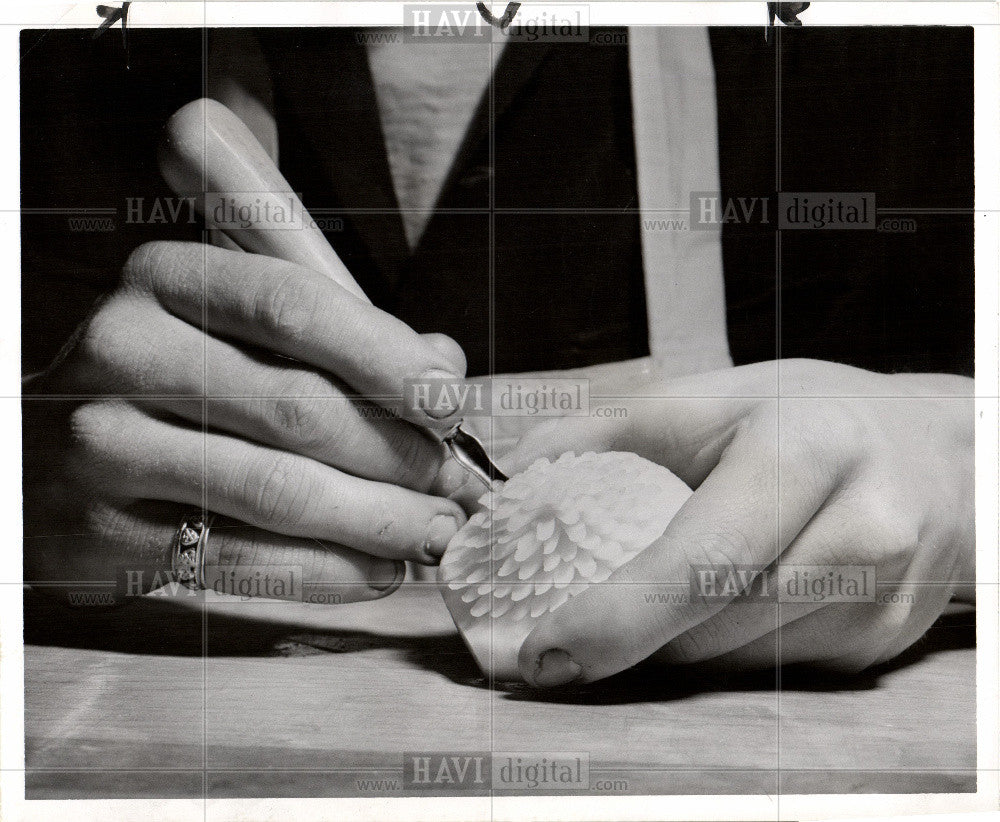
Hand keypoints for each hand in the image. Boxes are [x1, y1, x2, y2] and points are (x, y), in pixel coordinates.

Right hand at [24, 241, 474, 604]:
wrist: (43, 450)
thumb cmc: (175, 383)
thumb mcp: (242, 329)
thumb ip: (341, 334)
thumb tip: (440, 369)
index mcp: (167, 279)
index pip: (295, 306)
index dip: (387, 357)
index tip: (449, 403)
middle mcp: (124, 350)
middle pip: (297, 407)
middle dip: (397, 455)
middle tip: (450, 483)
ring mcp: (103, 444)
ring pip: (276, 491)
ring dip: (376, 520)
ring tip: (430, 532)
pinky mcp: (99, 532)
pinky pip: (236, 561)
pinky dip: (324, 572)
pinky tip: (374, 570)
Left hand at [501, 359, 973, 685]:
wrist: (940, 451)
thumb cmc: (810, 416)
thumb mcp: (710, 399)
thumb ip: (603, 433)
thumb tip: (515, 482)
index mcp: (804, 452)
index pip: (701, 560)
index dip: (614, 619)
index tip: (543, 652)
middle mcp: (862, 529)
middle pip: (713, 627)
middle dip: (629, 638)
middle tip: (568, 628)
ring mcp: (884, 597)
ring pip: (738, 661)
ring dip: (675, 646)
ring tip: (648, 601)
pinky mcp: (887, 641)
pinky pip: (773, 671)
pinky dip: (724, 649)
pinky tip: (720, 605)